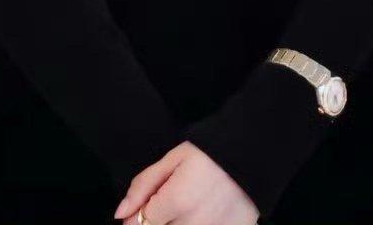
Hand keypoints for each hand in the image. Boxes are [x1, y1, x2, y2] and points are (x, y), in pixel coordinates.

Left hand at [113, 141, 258, 224]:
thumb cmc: (211, 155)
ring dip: (176, 224)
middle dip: (157, 222)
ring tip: (184, 208)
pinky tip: (200, 214)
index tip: (148, 207)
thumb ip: (144, 185)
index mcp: (177, 200)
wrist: (252, 158)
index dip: (139, 216)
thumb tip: (120, 213)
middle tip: (170, 205)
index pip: (140, 224)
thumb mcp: (174, 159)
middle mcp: (193, 224)